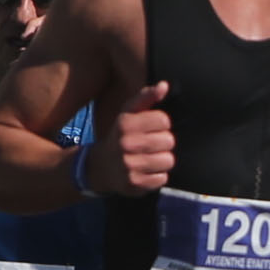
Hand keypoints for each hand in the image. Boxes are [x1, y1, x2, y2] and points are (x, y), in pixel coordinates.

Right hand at [88, 81, 176, 195]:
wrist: (100, 167)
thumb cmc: (120, 136)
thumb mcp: (128, 114)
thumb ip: (146, 98)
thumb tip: (164, 86)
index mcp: (125, 123)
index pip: (164, 120)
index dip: (162, 124)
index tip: (152, 128)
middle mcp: (126, 144)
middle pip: (169, 141)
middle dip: (163, 143)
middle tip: (151, 145)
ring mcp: (130, 165)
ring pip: (168, 160)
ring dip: (162, 160)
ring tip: (150, 158)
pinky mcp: (134, 183)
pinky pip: (162, 178)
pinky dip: (157, 176)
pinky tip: (146, 171)